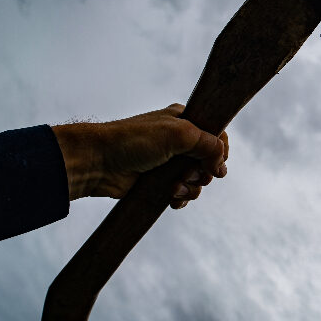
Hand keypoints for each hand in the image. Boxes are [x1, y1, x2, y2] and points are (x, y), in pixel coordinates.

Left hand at [51, 104, 228, 207]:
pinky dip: (181, 198)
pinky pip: (183, 193)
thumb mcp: (178, 134)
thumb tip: (221, 165)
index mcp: (185, 121)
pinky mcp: (161, 181)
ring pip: (197, 180)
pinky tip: (171, 199)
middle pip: (210, 161)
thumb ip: (208, 144)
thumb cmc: (134, 140)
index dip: (220, 153)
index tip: (215, 166)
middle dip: (203, 173)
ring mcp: (170, 162)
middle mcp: (180, 140)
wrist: (99, 163)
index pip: (217, 136)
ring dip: (191, 188)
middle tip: (188, 176)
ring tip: (174, 189)